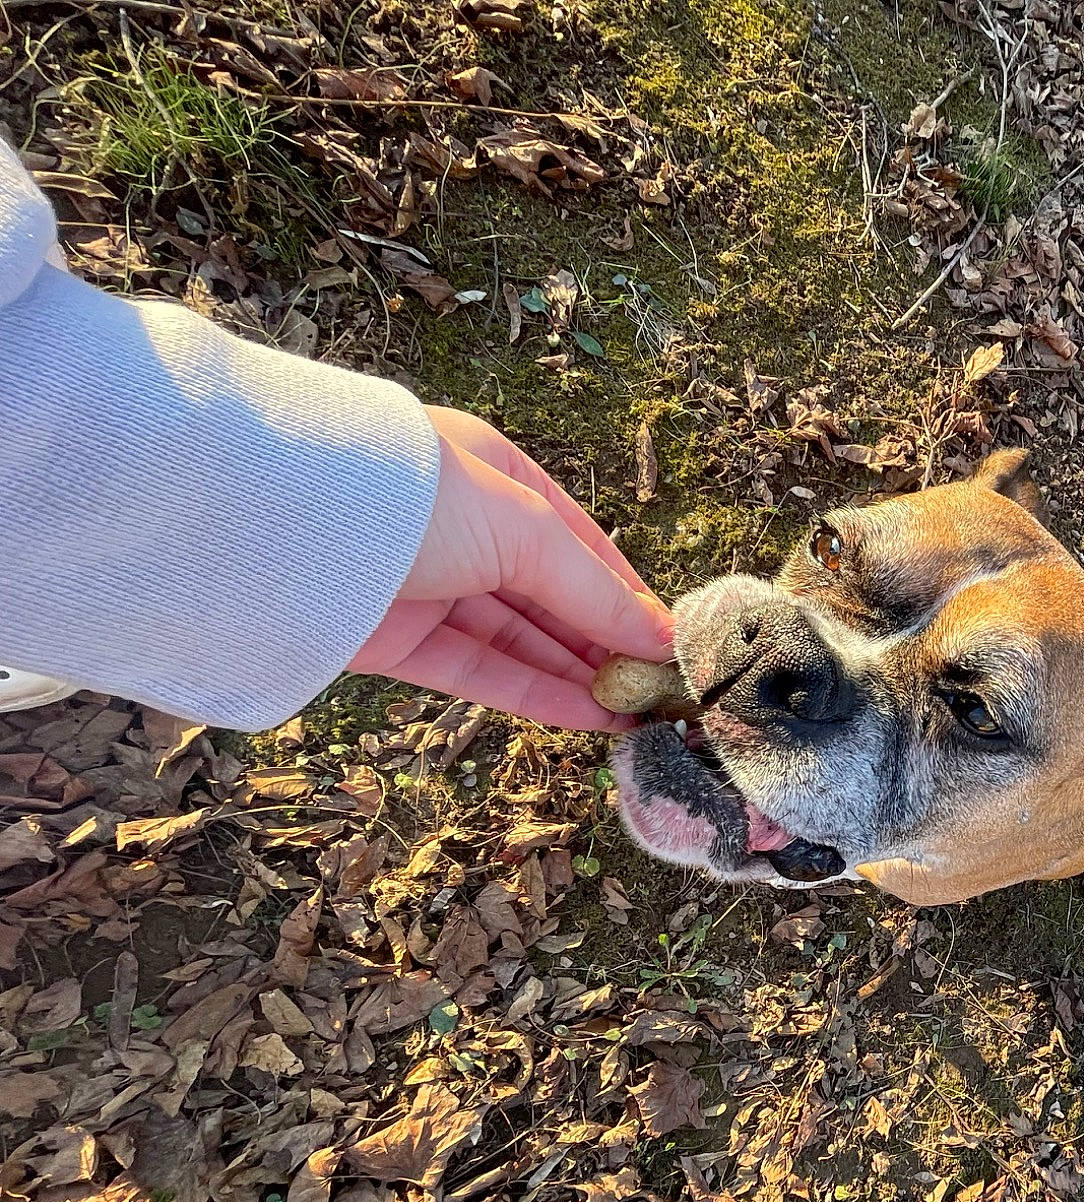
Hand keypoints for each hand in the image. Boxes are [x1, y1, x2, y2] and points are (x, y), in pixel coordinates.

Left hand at [350, 406, 672, 731]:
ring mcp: (432, 588)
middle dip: (606, 644)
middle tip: (661, 691)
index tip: (672, 644)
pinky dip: (533, 694)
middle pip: (552, 599)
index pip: (581, 546)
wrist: (288, 524)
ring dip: (578, 676)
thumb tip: (659, 636)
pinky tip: (587, 717)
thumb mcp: (525, 530)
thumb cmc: (420, 498)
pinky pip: (480, 671)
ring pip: (519, 641)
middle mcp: (467, 532)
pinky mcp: (399, 641)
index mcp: (500, 480)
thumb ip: (593, 591)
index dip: (627, 597)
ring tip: (636, 714)